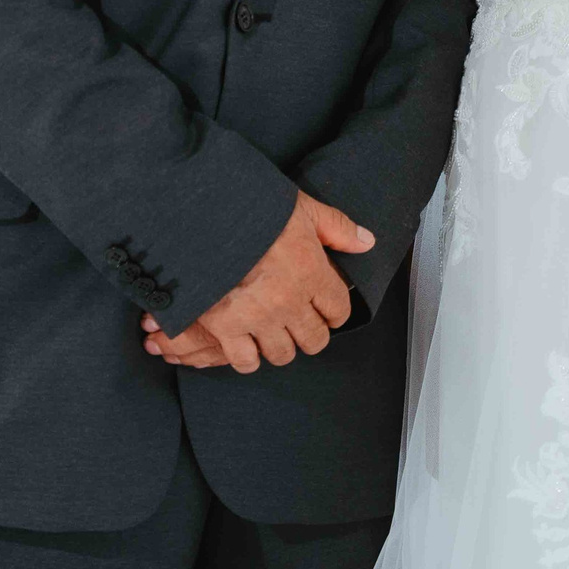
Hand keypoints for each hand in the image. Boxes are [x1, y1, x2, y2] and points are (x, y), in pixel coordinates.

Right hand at [138, 190, 371, 373]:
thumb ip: (337, 227)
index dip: (335, 311)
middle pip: (314, 339)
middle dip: (311, 332)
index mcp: (311, 271)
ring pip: (283, 354)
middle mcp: (289, 301)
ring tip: (275, 332)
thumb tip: (366, 242)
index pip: (339, 310)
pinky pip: (246, 361)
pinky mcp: (226, 327)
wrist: (202, 216)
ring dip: (282, 345)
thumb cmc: (253, 208)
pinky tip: (249, 344)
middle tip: (301, 322)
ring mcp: (258, 317)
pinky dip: (249, 357)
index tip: (327, 309)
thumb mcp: (302, 208)